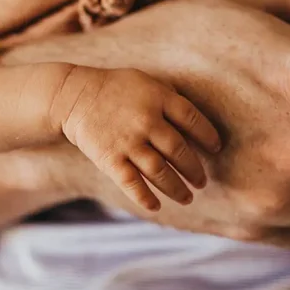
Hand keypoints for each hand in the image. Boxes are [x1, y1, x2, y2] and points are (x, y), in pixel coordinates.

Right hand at [54, 66, 220, 209]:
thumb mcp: (146, 82)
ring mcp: (128, 142)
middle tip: (202, 182)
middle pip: (179, 151)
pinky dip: (144, 197)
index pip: (192, 119)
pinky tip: (156, 206)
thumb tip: (195, 124)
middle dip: (195, 170)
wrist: (74, 96)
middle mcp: (146, 121)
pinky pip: (131, 183)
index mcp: (158, 98)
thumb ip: (170, 98)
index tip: (215, 149)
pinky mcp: (110, 159)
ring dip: (177, 189)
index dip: (208, 136)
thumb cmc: (115, 88)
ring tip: (187, 198)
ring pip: (160, 172)